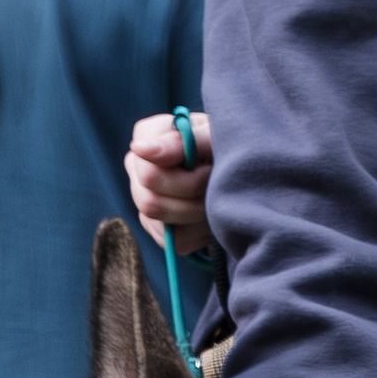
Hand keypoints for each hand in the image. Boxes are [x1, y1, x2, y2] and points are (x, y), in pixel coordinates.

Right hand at [125, 109, 212, 239]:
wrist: (239, 165)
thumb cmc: (225, 144)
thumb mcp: (213, 136)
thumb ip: (182, 140)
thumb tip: (139, 149)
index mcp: (146, 137)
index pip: (149, 174)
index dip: (187, 177)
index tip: (209, 167)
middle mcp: (136, 168)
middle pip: (151, 202)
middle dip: (194, 198)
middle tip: (217, 185)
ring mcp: (143, 199)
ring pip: (162, 225)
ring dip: (199, 215)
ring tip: (217, 198)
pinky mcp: (158, 228)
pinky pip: (175, 241)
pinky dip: (201, 232)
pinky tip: (212, 214)